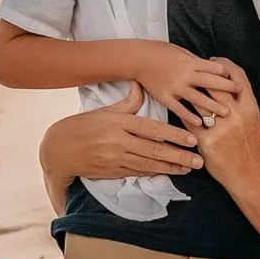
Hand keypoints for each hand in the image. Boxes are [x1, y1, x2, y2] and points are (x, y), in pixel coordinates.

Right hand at [39, 85, 202, 208]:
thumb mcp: (106, 111)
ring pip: (150, 165)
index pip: (153, 129)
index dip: (174, 136)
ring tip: (190, 169)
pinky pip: (139, 173)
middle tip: (199, 160)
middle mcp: (119, 142)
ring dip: (172, 168)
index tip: (192, 139)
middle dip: (180, 156)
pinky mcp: (113, 172)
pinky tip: (169, 173)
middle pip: (155, 150)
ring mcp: (116, 159)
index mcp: (119, 123)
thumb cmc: (83, 126)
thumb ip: (128, 102)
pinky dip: (156, 173)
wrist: (59, 150)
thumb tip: (142, 85)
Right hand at [133, 42, 237, 129]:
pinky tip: (199, 123)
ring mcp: (176, 87)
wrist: (139, 58)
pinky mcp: (166, 97)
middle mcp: (185, 75)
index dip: (226, 74)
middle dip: (227, 88)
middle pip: (211, 83)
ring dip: (213, 106)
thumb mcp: (182, 52)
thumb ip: (196, 62)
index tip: (236, 79)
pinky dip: (190, 116)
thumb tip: (212, 68)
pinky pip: (179, 109)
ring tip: (226, 112)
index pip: (214, 68)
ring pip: (198, 98)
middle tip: (239, 94)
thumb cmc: (160, 52)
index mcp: (191, 62)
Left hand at [192, 59, 259, 190]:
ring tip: (182, 83)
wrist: (251, 174)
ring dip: (190, 91)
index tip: (215, 62)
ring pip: (200, 101)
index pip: (238, 77)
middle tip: (193, 69)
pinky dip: (183, 112)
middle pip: (216, 85)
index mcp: (250, 108)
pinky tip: (177, 106)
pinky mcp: (206, 141)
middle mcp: (236, 115)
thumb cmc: (252, 147)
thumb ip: (241, 103)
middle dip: (203, 74)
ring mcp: (221, 128)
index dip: (225, 66)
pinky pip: (189, 121)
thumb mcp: (252, 121)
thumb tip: (229, 86)